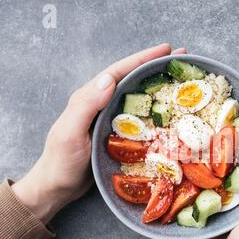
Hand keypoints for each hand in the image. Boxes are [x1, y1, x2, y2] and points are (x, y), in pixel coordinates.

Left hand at [12, 44, 186, 223]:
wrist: (58, 188)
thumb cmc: (61, 163)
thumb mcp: (70, 133)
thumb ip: (86, 105)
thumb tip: (109, 79)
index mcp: (90, 98)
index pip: (119, 72)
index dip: (142, 59)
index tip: (166, 49)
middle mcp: (101, 104)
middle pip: (131, 79)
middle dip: (155, 67)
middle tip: (181, 59)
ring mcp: (110, 120)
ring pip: (137, 97)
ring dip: (158, 87)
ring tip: (180, 81)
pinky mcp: (117, 135)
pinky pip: (139, 118)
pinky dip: (154, 111)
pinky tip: (169, 113)